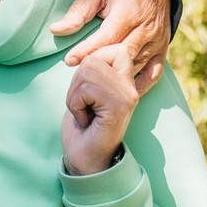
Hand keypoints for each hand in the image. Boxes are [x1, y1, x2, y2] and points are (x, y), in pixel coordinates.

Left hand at [50, 0, 168, 92]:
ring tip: (96, 86)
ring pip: (137, 65)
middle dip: (101, 66)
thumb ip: (78, 11)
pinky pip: (154, 73)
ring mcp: (158, 41)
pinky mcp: (163, 50)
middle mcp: (146, 29)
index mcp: (129, 12)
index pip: (107, 38)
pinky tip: (123, 91)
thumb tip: (56, 29)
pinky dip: (140, 85)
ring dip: (117, 77)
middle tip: (80, 76)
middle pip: (122, 54)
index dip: (88, 51)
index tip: (69, 60)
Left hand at [60, 44, 138, 174]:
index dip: (91, 61)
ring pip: (87, 71)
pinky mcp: (119, 106)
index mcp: (126, 80)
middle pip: (93, 58)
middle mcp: (131, 86)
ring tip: (85, 112)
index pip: (115, 47)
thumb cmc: (82, 125)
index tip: (86, 90)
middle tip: (83, 104)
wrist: (85, 159)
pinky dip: (76, 105)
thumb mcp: (85, 90)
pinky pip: (86, 89)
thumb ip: (93, 69)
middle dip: (77, 81)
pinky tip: (86, 120)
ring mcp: (127, 95)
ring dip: (75, 95)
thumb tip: (88, 50)